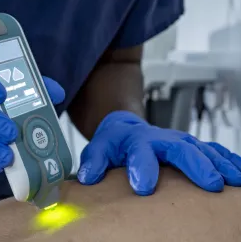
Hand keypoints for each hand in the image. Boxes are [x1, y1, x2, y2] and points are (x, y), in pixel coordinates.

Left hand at [77, 111, 240, 194]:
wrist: (127, 128)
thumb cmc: (114, 143)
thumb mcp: (99, 148)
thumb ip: (94, 160)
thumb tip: (88, 177)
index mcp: (136, 140)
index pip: (139, 151)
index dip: (141, 167)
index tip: (144, 186)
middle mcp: (161, 138)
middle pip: (180, 148)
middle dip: (196, 164)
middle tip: (212, 184)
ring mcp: (179, 141)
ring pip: (202, 148)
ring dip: (220, 163)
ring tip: (236, 179)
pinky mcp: (191, 146)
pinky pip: (212, 150)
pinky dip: (228, 158)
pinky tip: (240, 171)